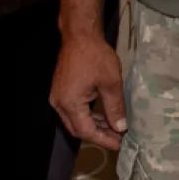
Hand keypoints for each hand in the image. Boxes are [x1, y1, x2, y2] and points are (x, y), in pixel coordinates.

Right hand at [51, 34, 128, 151]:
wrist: (79, 36)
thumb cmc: (96, 57)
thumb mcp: (111, 83)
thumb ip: (115, 107)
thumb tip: (120, 127)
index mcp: (70, 104)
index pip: (86, 131)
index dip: (103, 140)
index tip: (119, 144)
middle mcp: (59, 104)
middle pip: (78, 128)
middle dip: (98, 135)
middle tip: (118, 138)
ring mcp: (58, 97)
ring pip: (75, 120)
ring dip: (94, 125)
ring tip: (114, 128)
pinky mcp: (61, 91)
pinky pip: (74, 110)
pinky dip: (88, 115)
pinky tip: (103, 115)